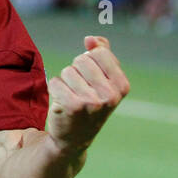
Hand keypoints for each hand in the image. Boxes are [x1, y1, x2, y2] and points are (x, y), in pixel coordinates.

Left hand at [46, 36, 130, 156]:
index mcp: (122, 86)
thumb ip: (101, 53)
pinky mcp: (72, 106)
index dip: (89, 61)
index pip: (100, 52)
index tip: (91, 79)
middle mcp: (110, 95)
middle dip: (76, 72)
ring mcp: (92, 102)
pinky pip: (54, 82)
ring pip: (67, 71)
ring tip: (71, 97)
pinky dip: (54, 89)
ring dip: (65, 82)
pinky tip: (61, 103)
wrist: (75, 137)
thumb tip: (90, 40)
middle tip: (79, 91)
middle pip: (82, 60)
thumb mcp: (102, 80)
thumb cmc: (89, 102)